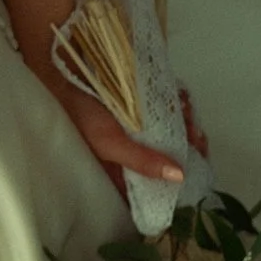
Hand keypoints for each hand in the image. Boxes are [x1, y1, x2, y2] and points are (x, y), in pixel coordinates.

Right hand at [35, 64, 187, 195]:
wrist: (64, 77)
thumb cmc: (81, 117)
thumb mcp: (109, 142)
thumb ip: (141, 161)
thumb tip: (179, 177)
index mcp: (125, 172)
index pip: (158, 183)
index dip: (181, 176)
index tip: (197, 162)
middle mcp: (135, 153)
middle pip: (171, 156)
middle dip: (188, 146)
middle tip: (196, 134)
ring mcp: (139, 129)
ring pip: (173, 133)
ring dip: (185, 123)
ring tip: (186, 111)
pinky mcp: (141, 107)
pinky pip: (167, 110)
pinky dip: (177, 105)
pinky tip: (181, 99)